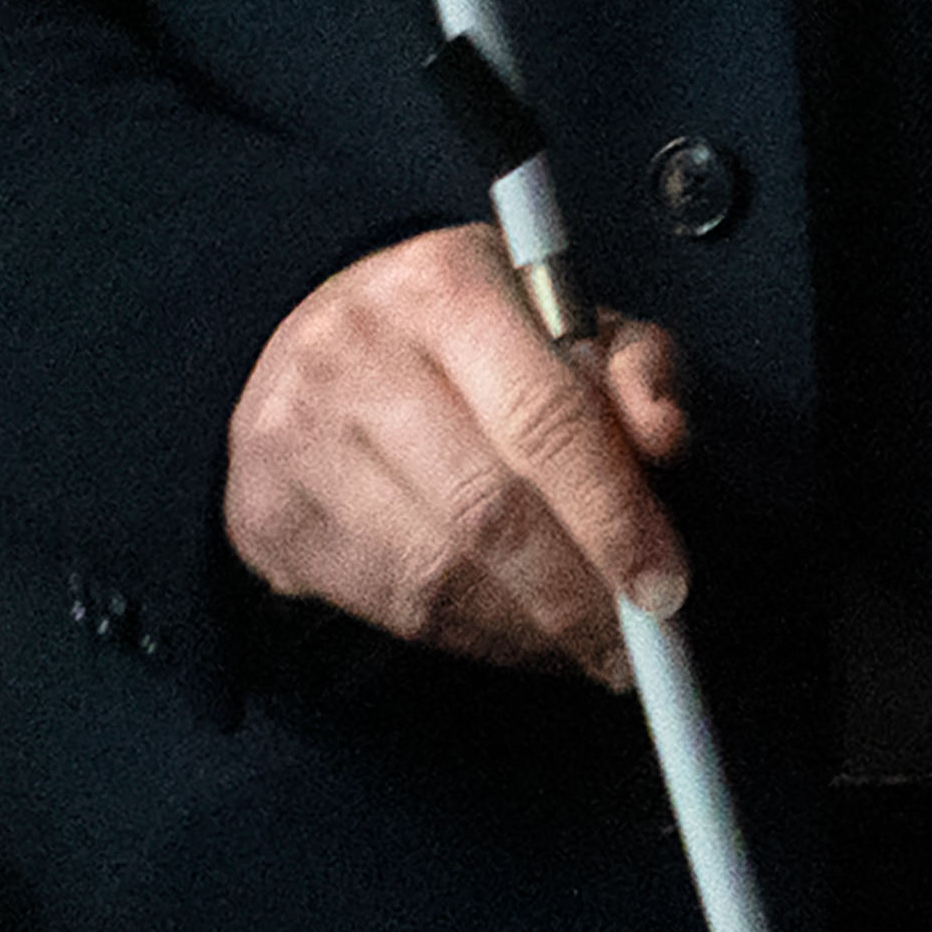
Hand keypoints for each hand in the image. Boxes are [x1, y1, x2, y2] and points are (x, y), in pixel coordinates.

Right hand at [221, 223, 693, 686]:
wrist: (319, 344)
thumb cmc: (468, 338)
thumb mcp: (568, 320)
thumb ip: (634, 368)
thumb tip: (664, 436)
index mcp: (445, 283)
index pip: (545, 416)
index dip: (613, 514)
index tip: (664, 585)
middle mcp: (356, 349)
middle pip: (489, 508)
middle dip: (578, 594)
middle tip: (638, 645)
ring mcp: (296, 434)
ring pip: (437, 572)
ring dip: (530, 631)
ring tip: (585, 647)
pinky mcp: (267, 512)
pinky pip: (389, 607)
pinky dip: (472, 641)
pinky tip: (519, 639)